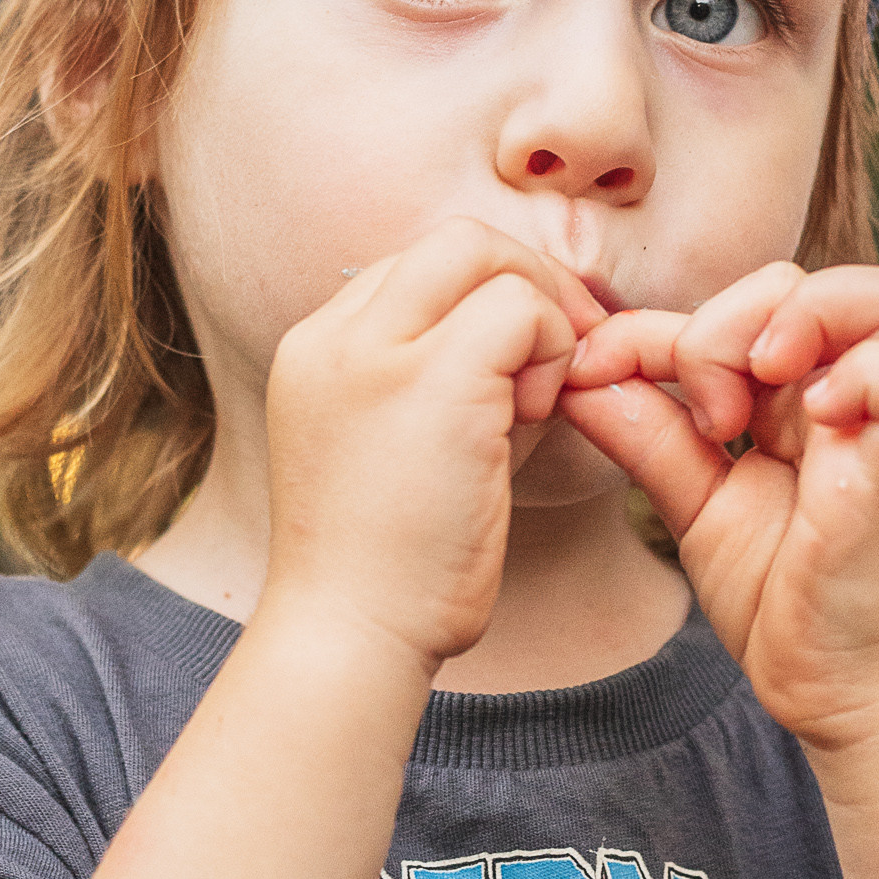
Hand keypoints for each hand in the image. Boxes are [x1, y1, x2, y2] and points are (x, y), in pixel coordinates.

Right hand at [261, 220, 601, 678]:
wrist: (351, 636)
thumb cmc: (394, 567)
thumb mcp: (405, 448)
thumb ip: (452, 379)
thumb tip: (539, 333)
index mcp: (315, 349)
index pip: (417, 268)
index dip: (487, 297)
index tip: (525, 361)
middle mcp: (333, 336)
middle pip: (454, 242)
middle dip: (527, 283)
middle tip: (562, 357)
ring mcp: (374, 352)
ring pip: (487, 259)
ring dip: (541, 321)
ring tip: (534, 407)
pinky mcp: (430, 379)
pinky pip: (522, 310)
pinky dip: (552, 352)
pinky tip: (537, 420)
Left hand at [557, 261, 878, 751]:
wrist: (838, 693)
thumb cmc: (781, 598)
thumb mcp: (695, 504)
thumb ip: (648, 435)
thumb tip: (577, 373)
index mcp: (802, 394)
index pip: (736, 306)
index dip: (652, 326)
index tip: (592, 370)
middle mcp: (854, 395)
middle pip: (808, 279)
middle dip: (727, 323)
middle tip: (703, 414)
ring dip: (803, 324)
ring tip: (749, 402)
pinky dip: (863, 382)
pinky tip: (808, 424)